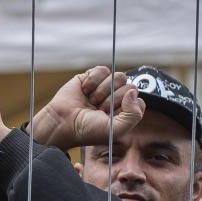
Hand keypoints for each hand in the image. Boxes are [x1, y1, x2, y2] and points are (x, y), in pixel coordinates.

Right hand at [28, 65, 144, 150]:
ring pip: (118, 76)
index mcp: (124, 112)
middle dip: (113, 99)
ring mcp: (105, 87)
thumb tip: (133, 92)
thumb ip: (133, 115)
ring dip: (103, 90)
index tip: (112, 116)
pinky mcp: (92, 77)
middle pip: (129, 86)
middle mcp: (116, 98)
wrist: (63, 123)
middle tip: (99, 109)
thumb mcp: (116, 130)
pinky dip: (94, 81)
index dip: (126, 106)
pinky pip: (103, 70)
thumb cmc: (87, 130)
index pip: (138, 101)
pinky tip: (85, 90)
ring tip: (91, 100)